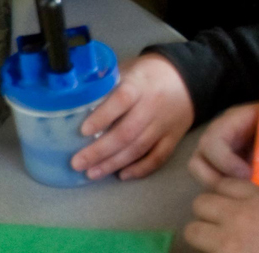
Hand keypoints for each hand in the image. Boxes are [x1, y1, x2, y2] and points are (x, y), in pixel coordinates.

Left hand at [71, 54, 193, 180]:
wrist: (185, 77)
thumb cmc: (145, 75)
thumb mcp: (126, 71)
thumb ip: (105, 85)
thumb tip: (73, 100)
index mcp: (138, 85)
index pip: (121, 100)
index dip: (103, 116)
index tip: (83, 131)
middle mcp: (153, 106)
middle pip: (127, 132)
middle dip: (100, 151)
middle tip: (77, 163)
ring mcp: (164, 124)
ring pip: (139, 148)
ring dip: (114, 164)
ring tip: (91, 173)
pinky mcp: (174, 137)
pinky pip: (158, 157)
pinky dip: (140, 169)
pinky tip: (122, 175)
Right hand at [190, 100, 258, 190]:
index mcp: (237, 121)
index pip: (212, 139)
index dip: (223, 159)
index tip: (248, 173)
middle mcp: (226, 139)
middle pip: (199, 159)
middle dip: (215, 176)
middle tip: (245, 185)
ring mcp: (227, 158)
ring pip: (201, 174)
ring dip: (217, 187)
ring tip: (247, 190)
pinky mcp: (233, 176)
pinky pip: (217, 187)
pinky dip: (227, 195)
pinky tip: (251, 195)